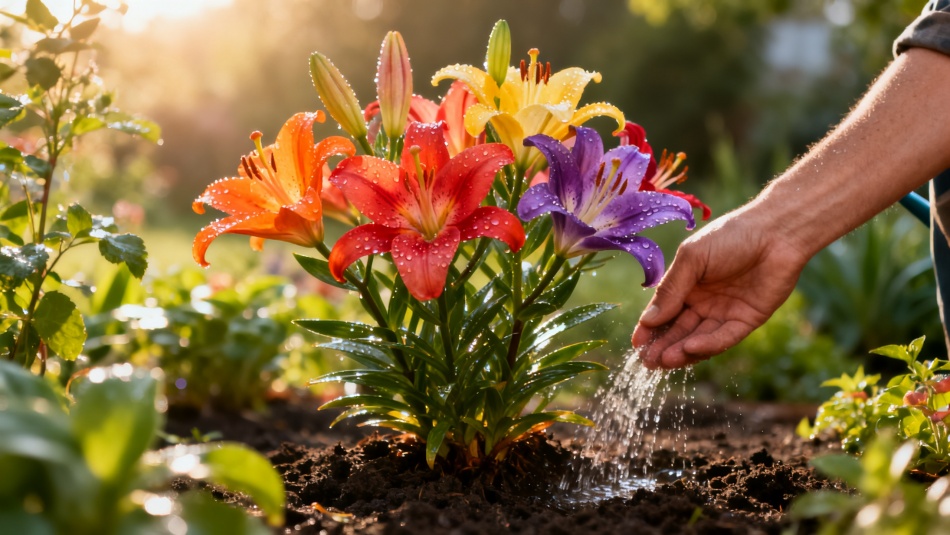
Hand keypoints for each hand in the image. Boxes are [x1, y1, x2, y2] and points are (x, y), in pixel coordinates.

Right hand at [632, 207, 809, 368]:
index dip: (649, 329)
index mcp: (687, 285)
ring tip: (666, 359)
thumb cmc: (730, 236)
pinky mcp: (747, 321)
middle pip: (679, 330)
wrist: (775, 232)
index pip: (663, 312)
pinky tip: (691, 348)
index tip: (636, 344)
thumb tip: (648, 320)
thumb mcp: (692, 259)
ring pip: (699, 338)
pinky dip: (708, 345)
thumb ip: (671, 289)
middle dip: (663, 346)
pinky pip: (725, 337)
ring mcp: (725, 312)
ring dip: (682, 350)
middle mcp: (704, 302)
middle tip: (649, 362)